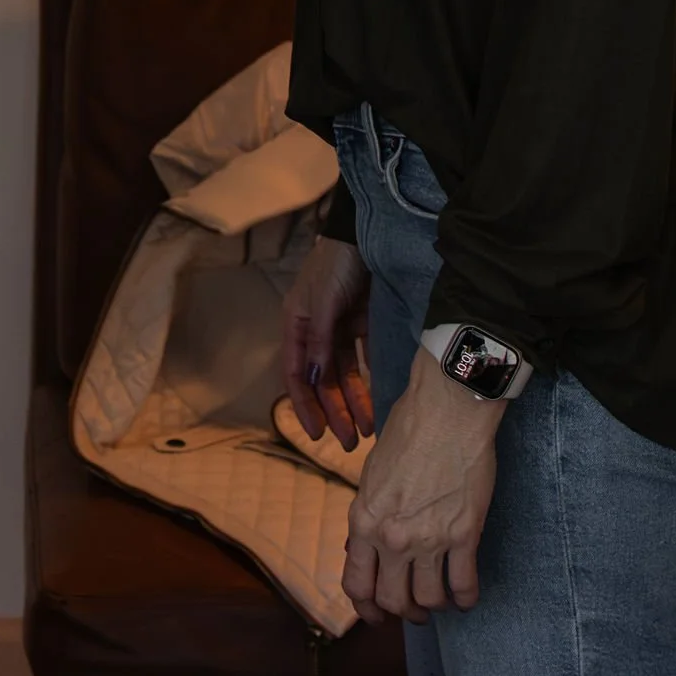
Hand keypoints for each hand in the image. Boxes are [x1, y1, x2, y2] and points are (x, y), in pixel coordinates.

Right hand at [281, 235, 374, 449]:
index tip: (318, 435)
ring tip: (369, 430)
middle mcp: (316, 330)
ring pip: (344, 374)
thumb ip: (319, 342)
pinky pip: (365, 358)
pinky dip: (369, 379)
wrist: (367, 232)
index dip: (304, 406)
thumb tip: (313, 381)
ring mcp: (340, 327)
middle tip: (349, 443)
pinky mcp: (363, 322)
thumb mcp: (323, 301)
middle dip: (335, 412)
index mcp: (297, 325)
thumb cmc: (337, 264)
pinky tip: (379, 399)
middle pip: (322, 380)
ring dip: (354, 401)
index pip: (296, 375)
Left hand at [343, 353, 502, 622]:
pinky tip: (466, 596)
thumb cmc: (408, 431)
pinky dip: (466, 598)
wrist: (447, 410)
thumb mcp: (371, 475)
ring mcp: (429, 539)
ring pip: (429, 599)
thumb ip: (368, 515)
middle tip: (414, 610)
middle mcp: (392, 537)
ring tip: (440, 600)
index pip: (357, 584)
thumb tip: (363, 546)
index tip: (376, 615)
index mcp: (364, 520)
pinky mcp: (464, 534)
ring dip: (435, 606)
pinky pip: (464, 584)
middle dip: (404, 612)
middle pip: (394, 600)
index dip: (366, 609)